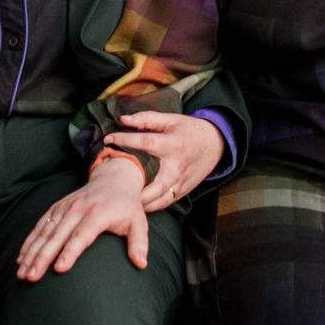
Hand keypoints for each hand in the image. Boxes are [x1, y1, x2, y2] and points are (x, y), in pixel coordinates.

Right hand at [14, 152, 149, 281]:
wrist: (113, 179)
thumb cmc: (127, 207)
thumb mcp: (138, 222)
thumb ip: (139, 243)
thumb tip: (141, 264)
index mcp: (98, 214)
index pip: (82, 236)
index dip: (70, 252)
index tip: (59, 268)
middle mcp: (78, 209)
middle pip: (57, 236)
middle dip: (42, 257)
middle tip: (31, 277)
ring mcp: (65, 207)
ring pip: (44, 232)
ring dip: (31, 252)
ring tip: (21, 272)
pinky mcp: (56, 208)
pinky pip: (39, 226)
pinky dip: (29, 242)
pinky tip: (21, 258)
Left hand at [105, 110, 227, 208]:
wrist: (215, 144)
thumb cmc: (189, 130)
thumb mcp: (170, 119)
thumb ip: (147, 119)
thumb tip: (123, 120)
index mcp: (173, 145)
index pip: (145, 142)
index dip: (125, 139)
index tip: (108, 140)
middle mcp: (177, 167)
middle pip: (153, 186)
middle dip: (133, 189)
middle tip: (112, 185)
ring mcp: (181, 182)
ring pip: (158, 201)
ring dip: (140, 202)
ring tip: (121, 196)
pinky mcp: (182, 191)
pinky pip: (164, 203)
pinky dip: (150, 205)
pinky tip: (135, 201)